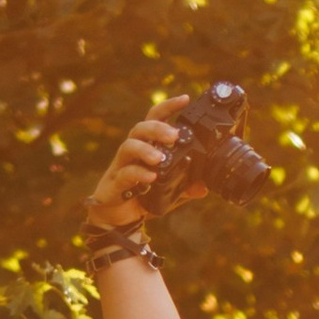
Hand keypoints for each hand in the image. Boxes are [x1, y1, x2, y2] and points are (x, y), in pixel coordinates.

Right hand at [83, 98, 189, 232]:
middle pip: (141, 128)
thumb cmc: (141, 197)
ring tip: (160, 159)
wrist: (116, 219)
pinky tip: (150, 178)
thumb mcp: (168, 192)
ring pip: (129, 146)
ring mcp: (122, 165)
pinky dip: (138, 174)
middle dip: (157, 128)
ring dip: (146, 149)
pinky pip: (125, 174)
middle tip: (174, 136)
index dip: (168, 107)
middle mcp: (133, 152)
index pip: (155, 119)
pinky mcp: (115, 183)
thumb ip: (184, 187)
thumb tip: (203, 187)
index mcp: (147, 146)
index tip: (185, 99)